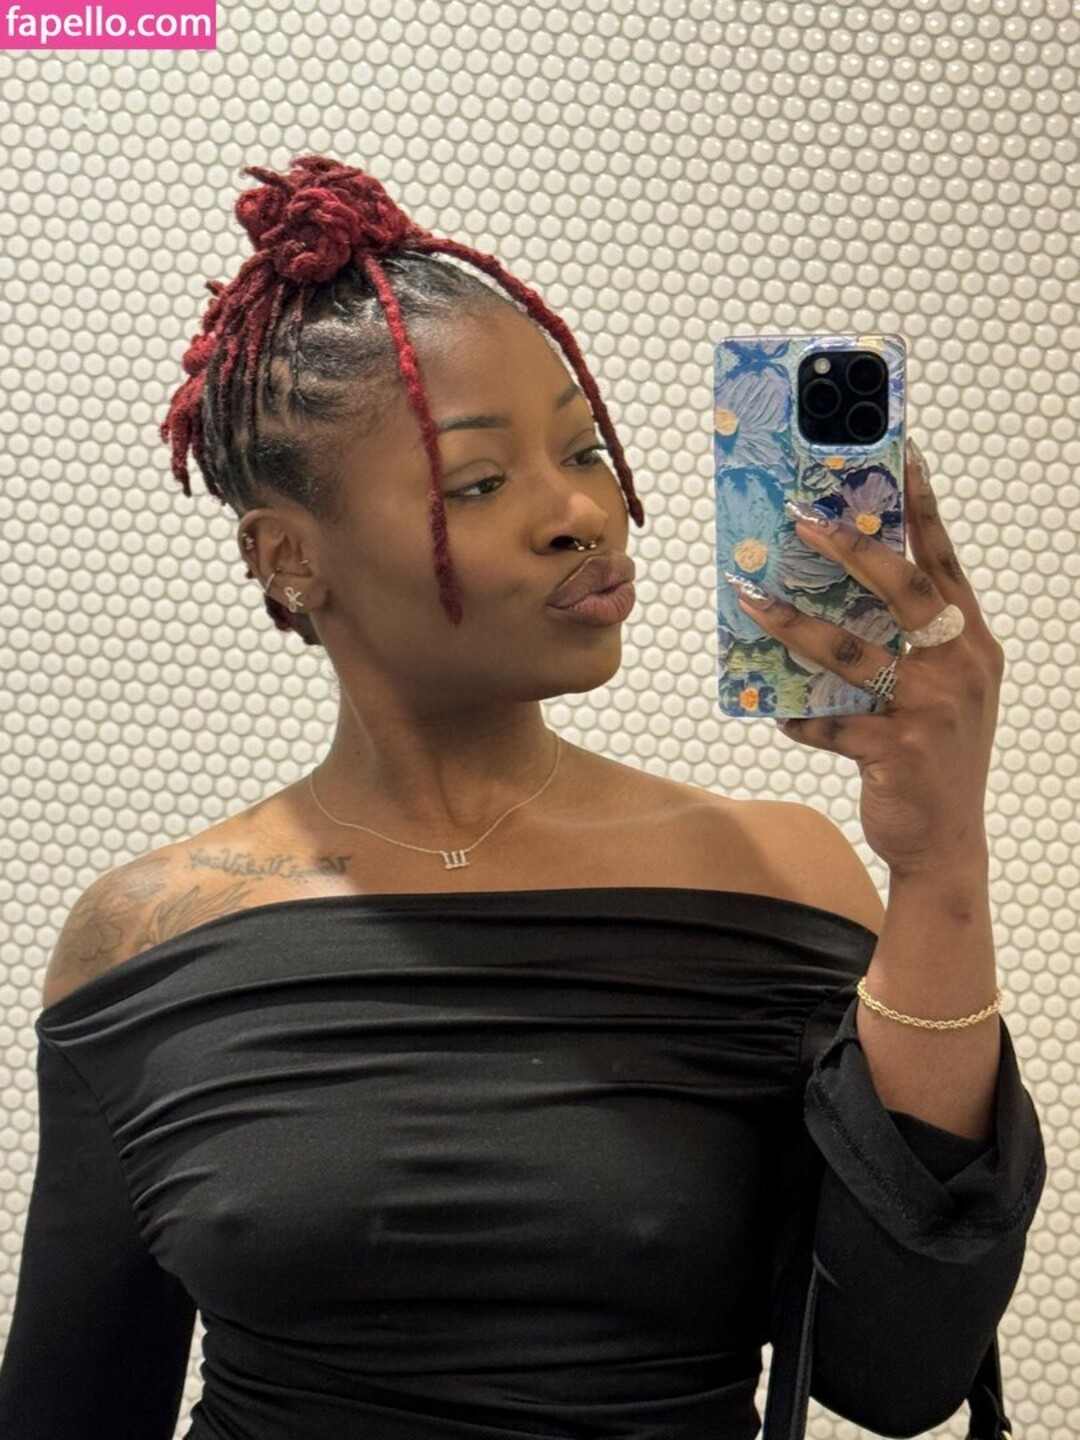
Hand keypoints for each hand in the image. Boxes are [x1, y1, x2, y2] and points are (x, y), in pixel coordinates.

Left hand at [732, 442, 1004, 875]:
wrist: (946, 842)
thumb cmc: (938, 758)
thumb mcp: (946, 693)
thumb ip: (914, 647)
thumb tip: (840, 599)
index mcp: (972, 644)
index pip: (945, 563)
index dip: (923, 509)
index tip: (901, 457)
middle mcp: (959, 667)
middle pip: (903, 588)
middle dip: (851, 546)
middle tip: (802, 516)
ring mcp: (930, 708)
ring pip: (853, 650)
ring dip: (794, 623)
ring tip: (751, 597)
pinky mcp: (895, 749)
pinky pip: (830, 722)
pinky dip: (799, 715)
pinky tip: (775, 711)